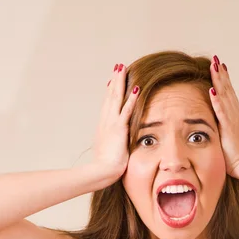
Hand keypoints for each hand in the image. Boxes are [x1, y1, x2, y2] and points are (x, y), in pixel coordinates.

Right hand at [92, 63, 139, 179]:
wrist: (101, 172)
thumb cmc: (105, 167)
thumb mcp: (108, 153)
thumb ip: (111, 146)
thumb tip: (112, 146)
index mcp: (103, 128)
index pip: (107, 106)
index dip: (110, 92)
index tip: (112, 81)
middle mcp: (105, 122)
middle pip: (110, 97)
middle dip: (114, 82)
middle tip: (118, 67)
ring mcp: (111, 124)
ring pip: (116, 99)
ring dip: (120, 83)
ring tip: (123, 68)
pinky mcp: (119, 129)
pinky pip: (126, 111)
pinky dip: (131, 99)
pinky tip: (136, 88)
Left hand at [209, 56, 238, 178]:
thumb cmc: (236, 155)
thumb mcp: (230, 135)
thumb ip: (224, 125)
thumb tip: (216, 120)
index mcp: (235, 115)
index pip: (229, 94)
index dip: (224, 79)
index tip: (219, 66)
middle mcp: (235, 114)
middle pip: (228, 89)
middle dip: (221, 74)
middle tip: (216, 59)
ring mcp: (233, 119)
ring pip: (225, 95)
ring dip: (219, 80)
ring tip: (214, 65)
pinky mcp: (229, 127)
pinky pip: (221, 111)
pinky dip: (217, 100)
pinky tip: (212, 89)